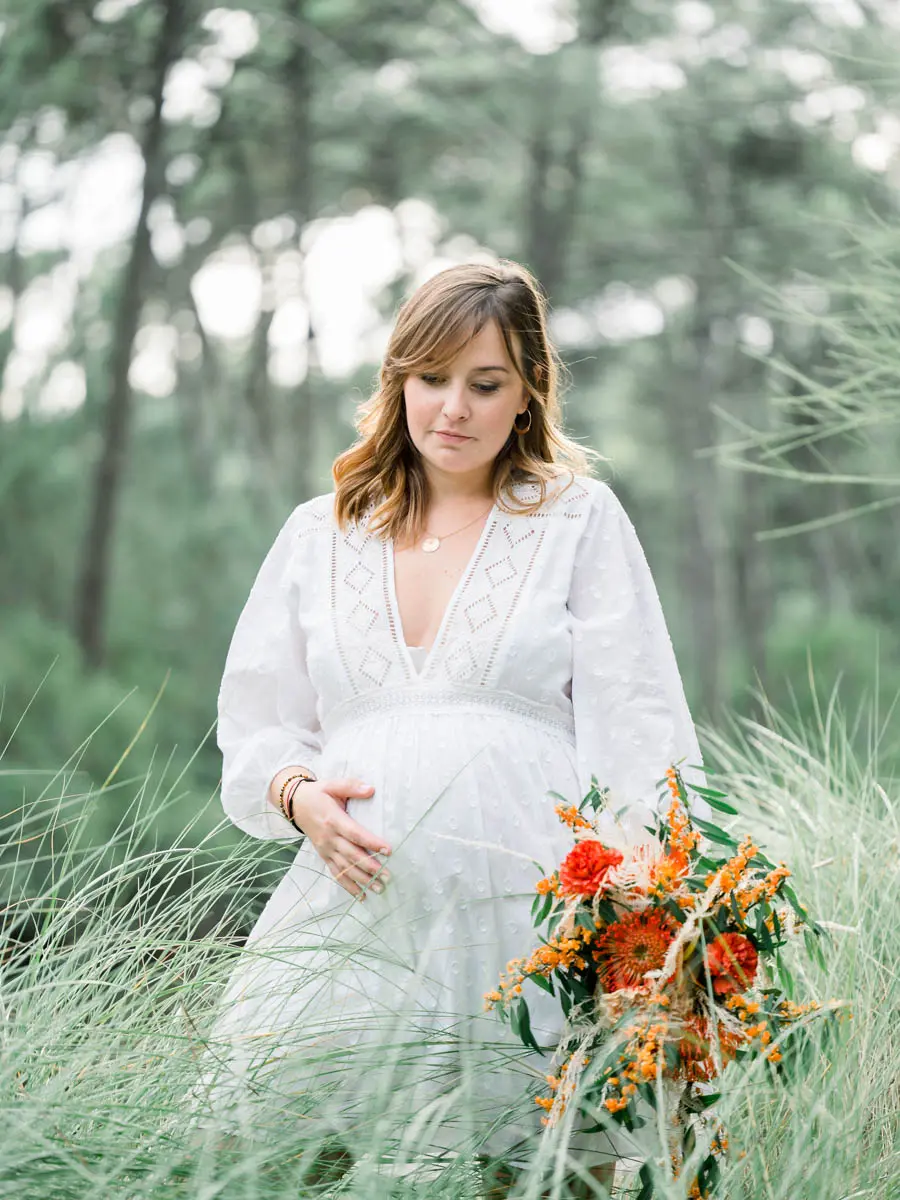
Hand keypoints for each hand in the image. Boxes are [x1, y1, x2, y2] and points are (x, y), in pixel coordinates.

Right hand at [272, 772, 390, 898]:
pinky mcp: (323, 856)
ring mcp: (325, 849)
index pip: (355, 833)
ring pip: (345, 868)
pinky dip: (348, 886)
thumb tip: (371, 789)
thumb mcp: (332, 785)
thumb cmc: (318, 794)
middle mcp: (329, 838)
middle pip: (351, 855)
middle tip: (388, 876)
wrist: (295, 804)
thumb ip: (351, 786)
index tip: (387, 850)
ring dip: (362, 880)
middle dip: (370, 867)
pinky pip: (336, 873)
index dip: (371, 842)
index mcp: (333, 820)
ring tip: (379, 888)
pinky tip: (362, 896)